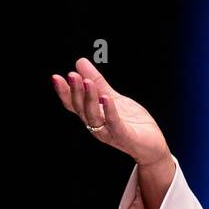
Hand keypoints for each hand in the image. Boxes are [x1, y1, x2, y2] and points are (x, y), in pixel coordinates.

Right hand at [51, 58, 170, 166]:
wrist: (152, 145)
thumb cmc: (132, 123)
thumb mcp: (113, 98)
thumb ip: (98, 83)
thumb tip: (80, 63)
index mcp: (93, 116)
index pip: (74, 104)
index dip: (64, 92)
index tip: (56, 78)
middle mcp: (97, 125)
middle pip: (81, 108)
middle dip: (75, 91)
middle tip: (72, 75)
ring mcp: (109, 132)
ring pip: (94, 115)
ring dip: (90, 98)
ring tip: (88, 81)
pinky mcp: (124, 136)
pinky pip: (114, 123)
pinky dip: (109, 110)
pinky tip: (107, 97)